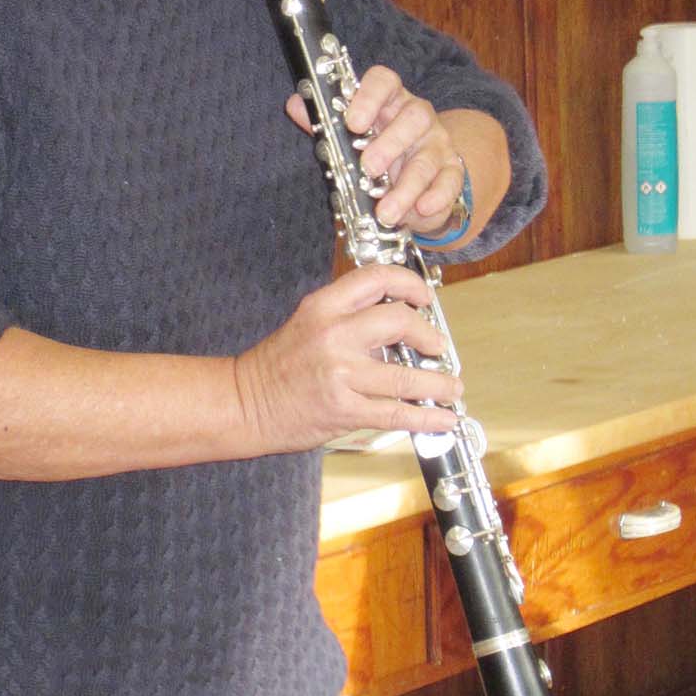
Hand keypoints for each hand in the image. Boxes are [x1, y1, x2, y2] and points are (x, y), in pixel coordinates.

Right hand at [233, 262, 462, 452]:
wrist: (244, 403)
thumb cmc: (275, 367)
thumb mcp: (307, 324)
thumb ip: (348, 318)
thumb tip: (398, 325)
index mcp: (323, 306)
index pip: (376, 278)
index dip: (409, 284)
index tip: (424, 297)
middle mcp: (333, 334)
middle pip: (400, 321)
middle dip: (429, 334)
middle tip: (437, 344)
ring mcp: (340, 373)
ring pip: (406, 376)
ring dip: (438, 382)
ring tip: (451, 385)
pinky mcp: (344, 409)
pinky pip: (396, 412)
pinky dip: (426, 416)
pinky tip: (443, 417)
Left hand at [286, 64, 465, 236]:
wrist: (420, 176)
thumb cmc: (378, 149)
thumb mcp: (351, 137)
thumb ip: (325, 123)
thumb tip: (294, 104)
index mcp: (389, 101)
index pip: (385, 82)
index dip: (369, 97)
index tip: (353, 121)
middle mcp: (417, 117)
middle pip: (413, 117)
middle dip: (390, 143)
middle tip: (368, 168)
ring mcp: (437, 144)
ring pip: (427, 159)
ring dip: (406, 187)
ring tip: (385, 211)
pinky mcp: (452, 171)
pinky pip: (450, 182)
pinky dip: (436, 198)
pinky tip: (420, 210)